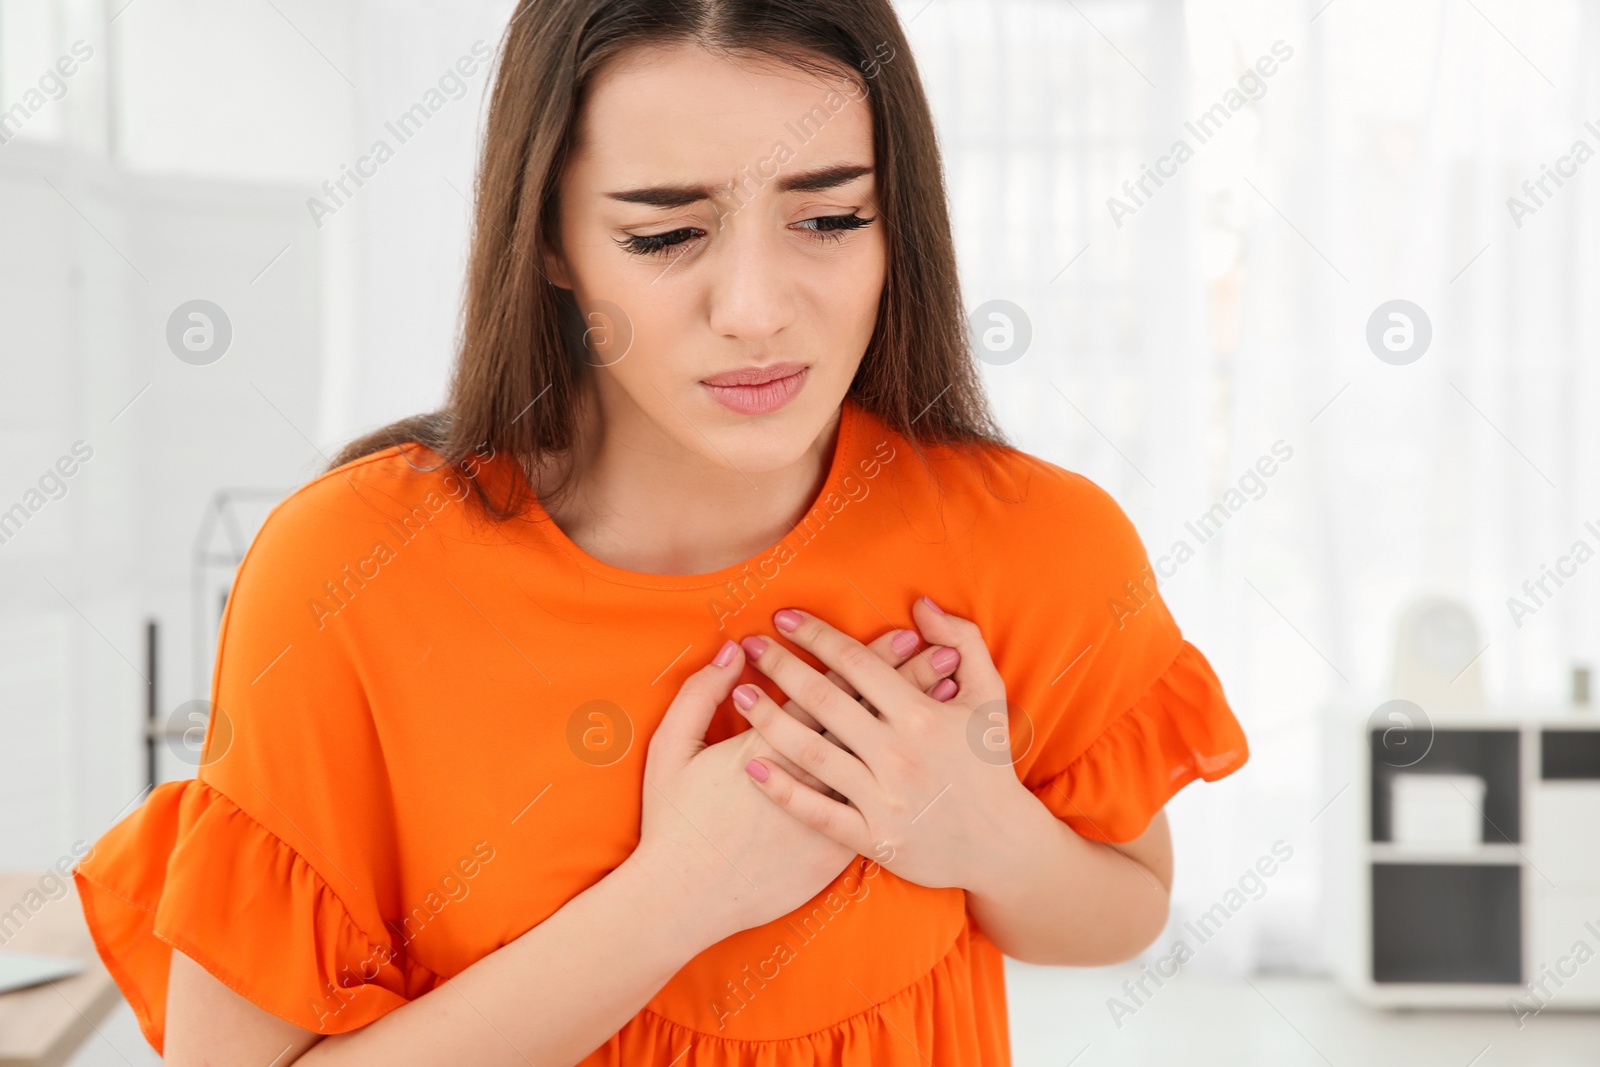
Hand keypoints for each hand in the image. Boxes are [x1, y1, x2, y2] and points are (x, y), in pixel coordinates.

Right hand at [629, 626, 963, 945]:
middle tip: (935, 649)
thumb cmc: (673, 824)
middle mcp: (810, 772)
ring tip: (944, 696)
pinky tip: (931, 755)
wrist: (686, 900)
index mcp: (770, 742)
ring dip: (915, 722)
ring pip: (883, 753)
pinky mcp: (838, 845)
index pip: (829, 687)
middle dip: (904, 678)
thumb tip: (728, 653)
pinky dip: (909, 773)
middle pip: (868, 714)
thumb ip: (699, 695)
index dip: (866, 658)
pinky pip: (882, 800)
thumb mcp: (671, 749)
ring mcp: (828, 812)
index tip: (901, 632)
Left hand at [732, 597, 1036, 890]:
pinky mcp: (872, 837)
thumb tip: (921, 604)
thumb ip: (962, 641)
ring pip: (812, 753)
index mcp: (923, 715)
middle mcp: (899, 754)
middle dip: (781, 667)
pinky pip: (817, 812)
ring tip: (739, 696)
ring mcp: (883, 798)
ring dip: (769, 721)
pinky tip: (750, 767)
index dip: (815, 635)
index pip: (857, 663)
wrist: (1003, 845)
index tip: (781, 617)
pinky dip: (781, 791)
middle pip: (825, 700)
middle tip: (749, 645)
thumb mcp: (990, 695)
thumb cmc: (990, 764)